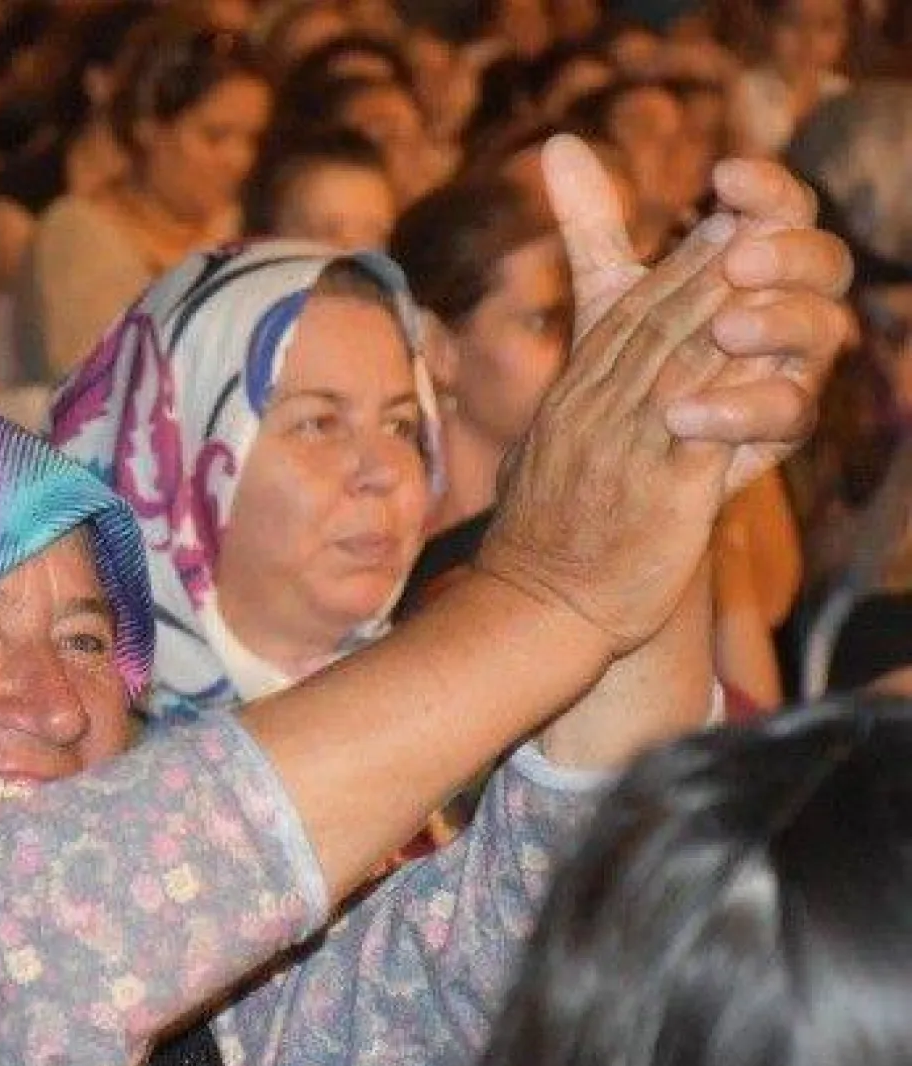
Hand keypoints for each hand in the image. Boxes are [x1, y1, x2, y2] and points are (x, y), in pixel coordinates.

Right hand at [479, 203, 737, 652]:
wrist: (538, 607)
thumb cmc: (546, 540)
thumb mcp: (542, 455)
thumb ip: (571, 407)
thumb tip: (584, 380)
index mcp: (573, 402)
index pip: (625, 320)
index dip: (675, 267)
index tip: (716, 223)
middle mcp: (596, 415)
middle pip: (656, 326)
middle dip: (706, 267)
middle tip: (749, 217)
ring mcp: (627, 451)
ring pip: (682, 362)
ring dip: (726, 306)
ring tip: (765, 262)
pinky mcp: (664, 493)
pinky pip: (708, 428)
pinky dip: (739, 384)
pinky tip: (770, 353)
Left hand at [544, 136, 851, 492]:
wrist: (618, 464)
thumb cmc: (630, 367)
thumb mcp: (608, 295)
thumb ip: (594, 224)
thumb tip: (559, 143)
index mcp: (757, 267)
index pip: (781, 209)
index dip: (765, 188)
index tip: (722, 175)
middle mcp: (787, 310)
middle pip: (823, 263)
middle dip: (784, 254)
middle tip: (736, 258)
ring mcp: (792, 369)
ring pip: (821, 332)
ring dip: (777, 324)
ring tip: (726, 329)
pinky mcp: (778, 432)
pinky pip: (786, 414)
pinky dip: (739, 409)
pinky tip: (684, 413)